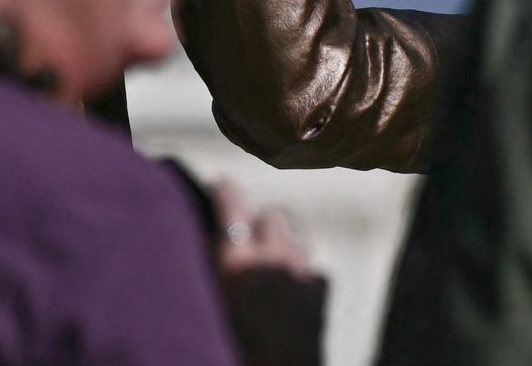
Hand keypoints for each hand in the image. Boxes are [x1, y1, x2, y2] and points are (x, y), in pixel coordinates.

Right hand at [204, 179, 328, 365]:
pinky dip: (306, 274)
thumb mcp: (210, 299)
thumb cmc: (233, 344)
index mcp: (237, 259)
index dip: (225, 190)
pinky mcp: (321, 296)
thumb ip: (214, 265)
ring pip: (298, 238)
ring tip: (273, 258)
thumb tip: (211, 239)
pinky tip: (296, 287)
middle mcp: (273, 258)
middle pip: (273, 215)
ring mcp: (302, 275)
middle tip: (248, 236)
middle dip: (261, 221)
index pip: (232, 201)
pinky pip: (317, 271)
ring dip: (286, 243)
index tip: (220, 187)